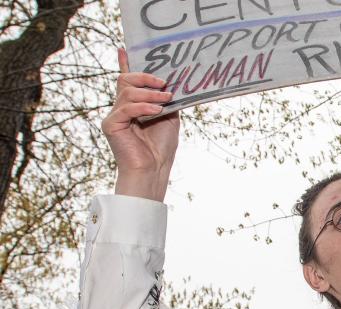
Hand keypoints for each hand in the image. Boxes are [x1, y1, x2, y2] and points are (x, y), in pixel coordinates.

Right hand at [102, 49, 179, 201]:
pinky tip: (156, 111)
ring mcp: (115, 116)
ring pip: (127, 92)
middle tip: (164, 83)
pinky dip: (143, 107)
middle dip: (146, 78)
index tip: (125, 48)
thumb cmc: (161, 147)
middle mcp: (121, 108)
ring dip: (150, 94)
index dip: (125, 64)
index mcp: (134, 106)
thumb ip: (165, 101)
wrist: (154, 169)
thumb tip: (171, 84)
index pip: (127, 81)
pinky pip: (125, 108)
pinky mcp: (111, 125)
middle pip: (126, 81)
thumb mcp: (169, 118)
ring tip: (166, 100)